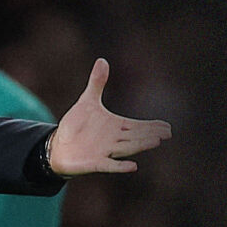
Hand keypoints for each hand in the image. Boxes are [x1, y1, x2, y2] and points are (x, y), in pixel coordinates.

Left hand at [51, 58, 171, 176]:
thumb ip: (97, 83)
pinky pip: (109, 165)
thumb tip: (102, 60)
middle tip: (167, 133)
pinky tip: (133, 166)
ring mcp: (106, 152)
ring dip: (140, 145)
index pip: (137, 125)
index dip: (151, 126)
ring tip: (156, 142)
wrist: (59, 146)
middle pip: (136, 136)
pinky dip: (120, 166)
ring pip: (126, 148)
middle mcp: (114, 140)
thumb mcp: (87, 102)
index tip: (167, 126)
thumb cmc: (76, 125)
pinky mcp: (95, 163)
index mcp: (116, 126)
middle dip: (150, 134)